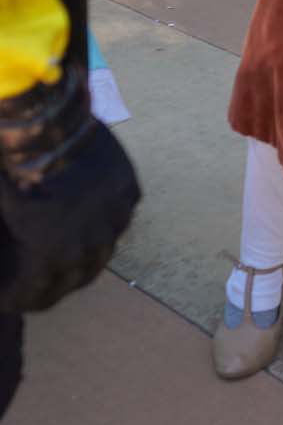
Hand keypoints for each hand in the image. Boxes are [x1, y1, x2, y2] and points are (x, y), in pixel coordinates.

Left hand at [0, 68, 140, 312]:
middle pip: (72, 282)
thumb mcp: (4, 211)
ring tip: (67, 259)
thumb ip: (8, 243)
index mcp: (49, 258)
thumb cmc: (14, 171)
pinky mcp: (127, 193)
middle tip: (36, 285)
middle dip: (51, 287)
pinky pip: (118, 220)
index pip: (35, 297)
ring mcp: (113, 219)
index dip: (18, 298)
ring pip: (101, 256)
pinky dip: (104, 224)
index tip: (8, 297)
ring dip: (82, 260)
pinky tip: (91, 221)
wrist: (49, 126)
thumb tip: (11, 249)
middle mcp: (87, 247)